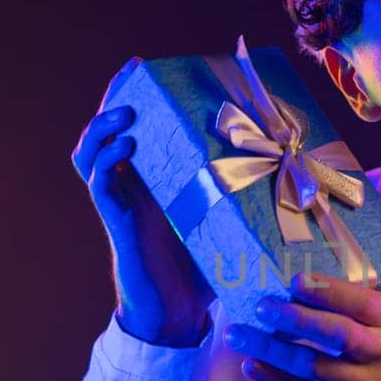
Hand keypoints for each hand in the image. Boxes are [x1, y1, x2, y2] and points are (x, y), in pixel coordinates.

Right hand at [72, 60, 215, 345]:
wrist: (180, 314)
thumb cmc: (205, 267)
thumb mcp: (225, 215)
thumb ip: (240, 187)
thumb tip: (290, 157)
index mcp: (153, 179)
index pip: (133, 128)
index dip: (131, 95)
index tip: (141, 66)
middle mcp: (131, 186)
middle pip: (104, 132)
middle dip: (113, 99)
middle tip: (130, 77)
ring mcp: (119, 203)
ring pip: (89, 155)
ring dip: (103, 129)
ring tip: (124, 113)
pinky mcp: (117, 224)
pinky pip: (100, 186)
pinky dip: (107, 163)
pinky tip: (125, 148)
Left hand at [223, 271, 380, 380]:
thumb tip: (375, 261)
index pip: (356, 300)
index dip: (323, 289)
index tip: (293, 280)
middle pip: (330, 330)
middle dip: (291, 316)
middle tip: (260, 305)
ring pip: (310, 364)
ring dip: (271, 349)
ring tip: (240, 335)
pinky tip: (254, 369)